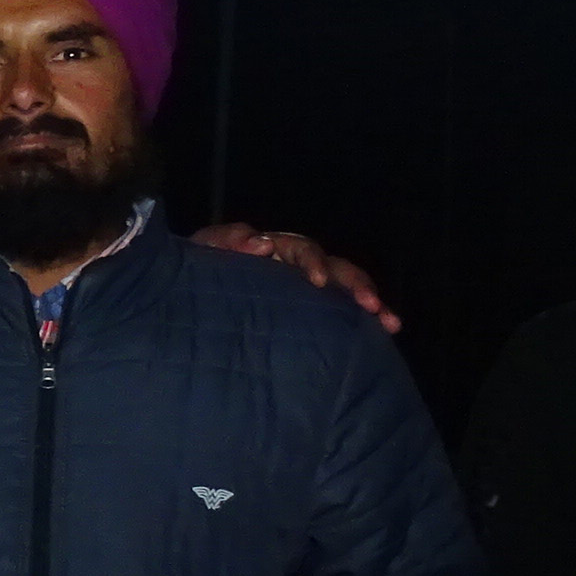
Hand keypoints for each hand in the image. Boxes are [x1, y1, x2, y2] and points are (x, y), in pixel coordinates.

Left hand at [189, 223, 400, 332]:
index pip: (302, 249)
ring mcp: (304, 288)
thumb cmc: (198, 268)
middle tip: (372, 306)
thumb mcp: (205, 249)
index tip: (319, 281)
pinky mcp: (307, 310)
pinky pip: (339, 312)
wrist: (186, 294)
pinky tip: (382, 335)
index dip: (313, 262)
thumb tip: (263, 243)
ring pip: (344, 289)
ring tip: (389, 323)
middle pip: (335, 268)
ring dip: (369, 302)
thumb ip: (227, 240)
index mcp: (274, 249)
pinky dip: (361, 322)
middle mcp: (296, 266)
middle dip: (355, 285)